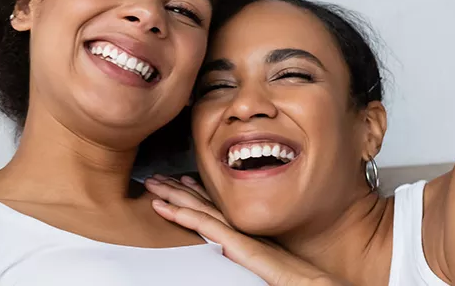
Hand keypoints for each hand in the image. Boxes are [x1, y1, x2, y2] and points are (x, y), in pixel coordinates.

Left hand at [145, 174, 347, 285]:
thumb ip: (255, 255)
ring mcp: (242, 236)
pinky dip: (187, 217)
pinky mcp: (241, 248)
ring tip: (153, 185)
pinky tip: (168, 209)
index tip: (181, 181)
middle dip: (179, 190)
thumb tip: (238, 251)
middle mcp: (243, 230)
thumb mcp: (270, 265)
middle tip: (157, 178)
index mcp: (250, 234)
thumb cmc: (301, 281)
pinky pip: (209, 229)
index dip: (197, 194)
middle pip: (205, 204)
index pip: (217, 210)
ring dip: (175, 197)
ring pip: (201, 211)